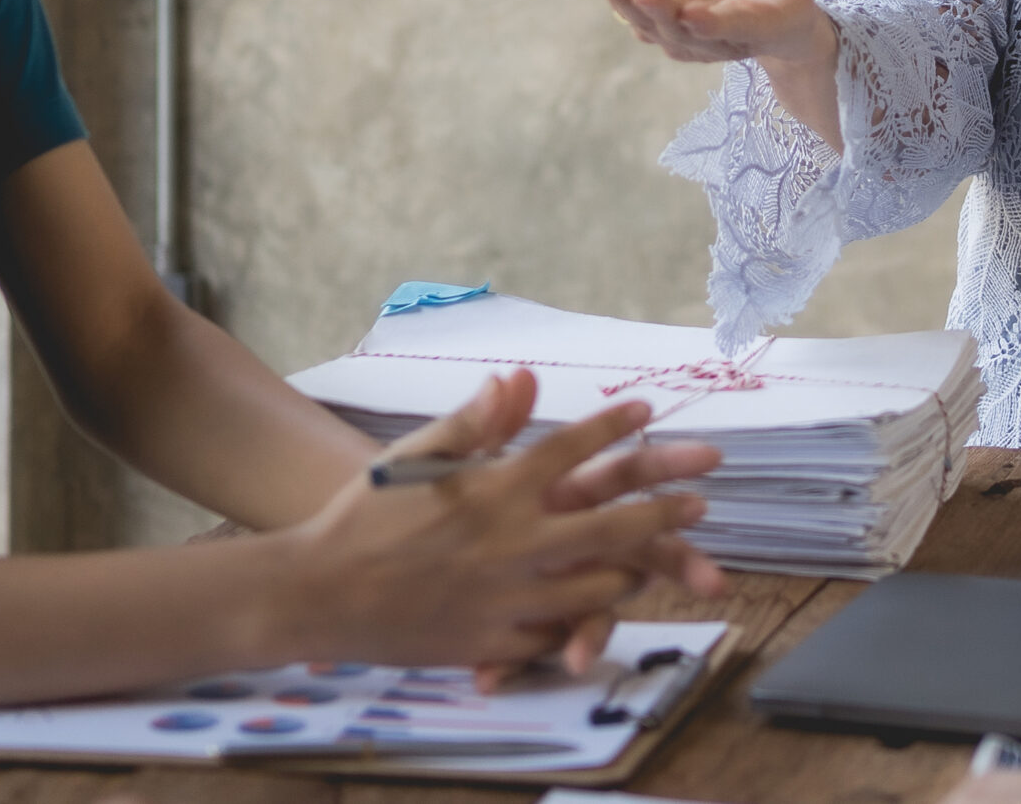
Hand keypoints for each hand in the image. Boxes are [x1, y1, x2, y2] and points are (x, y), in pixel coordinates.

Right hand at [266, 372, 725, 675]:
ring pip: (600, 585)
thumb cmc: (365, 514)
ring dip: (634, 568)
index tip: (647, 410)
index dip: (616, 426)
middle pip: (615, 522)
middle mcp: (513, 542)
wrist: (319, 591)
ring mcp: (509, 597)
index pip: (574, 447)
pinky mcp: (496, 642)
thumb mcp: (418, 455)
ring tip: (655, 556)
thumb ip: (476, 420)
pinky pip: (559, 631)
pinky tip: (597, 607)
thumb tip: (519, 377)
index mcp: (495, 487)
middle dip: (666, 507)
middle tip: (702, 498)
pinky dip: (583, 618)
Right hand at [579, 0, 833, 65]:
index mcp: (654, 16)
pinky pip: (725, 30)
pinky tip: (692, 13)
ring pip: (679, 29)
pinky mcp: (749, 32)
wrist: (780, 8)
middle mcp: (677, 35)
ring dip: (659, 11)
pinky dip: (708, 24)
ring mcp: (712, 38)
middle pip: (644, 17)